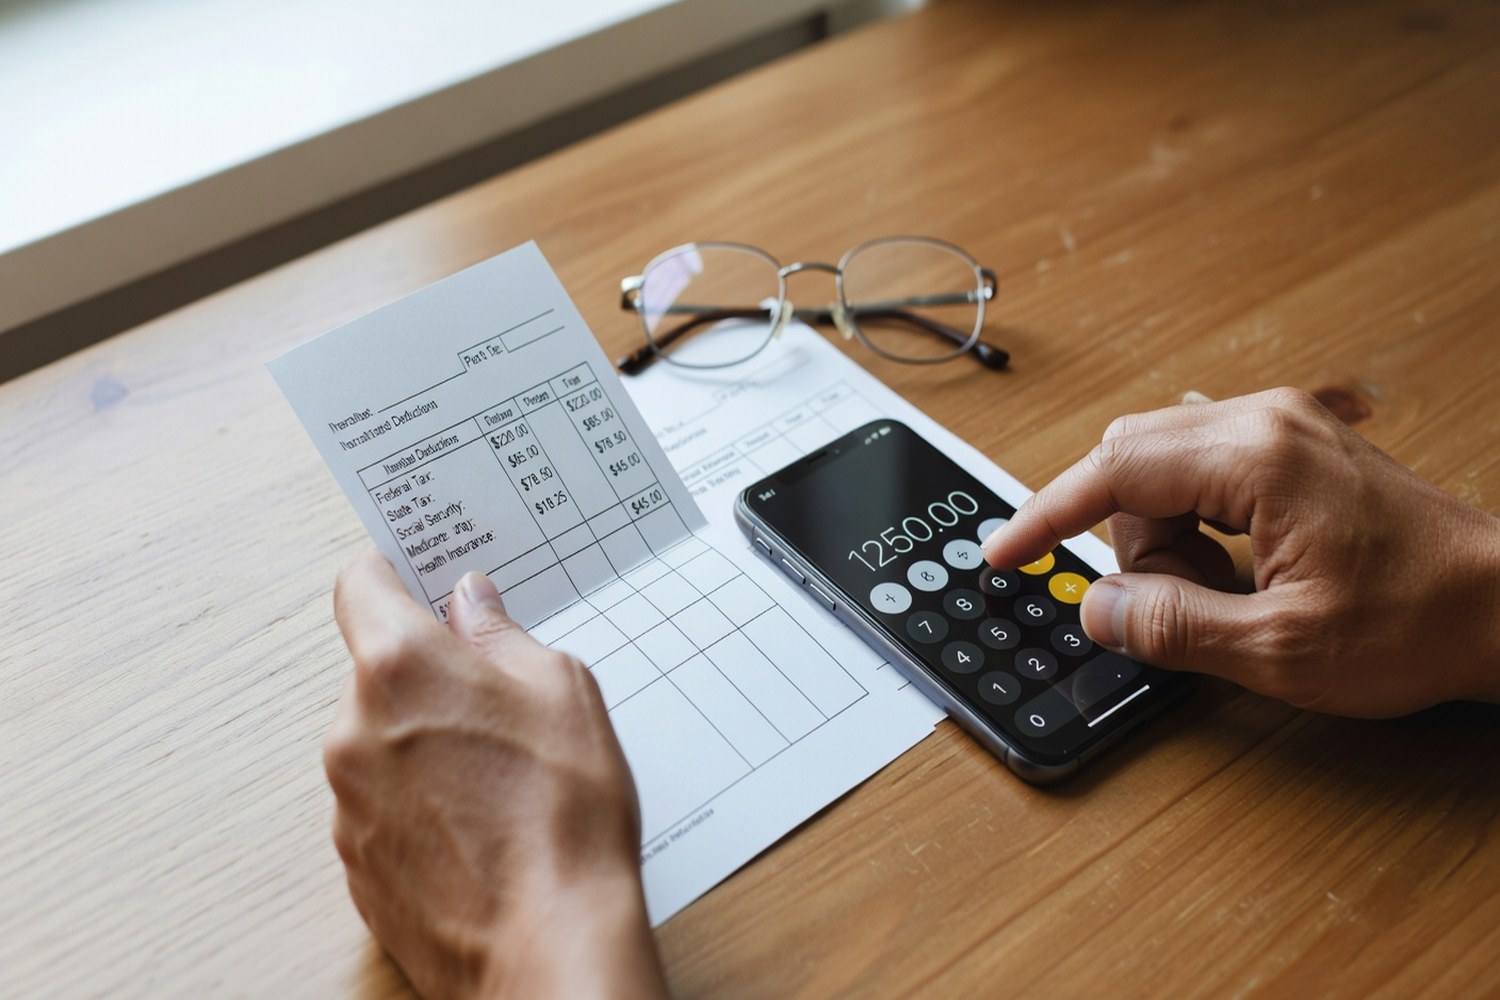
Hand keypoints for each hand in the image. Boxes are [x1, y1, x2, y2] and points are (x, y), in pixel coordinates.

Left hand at [326, 551, 666, 998]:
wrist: (546, 943)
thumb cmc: (562, 816)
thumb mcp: (562, 690)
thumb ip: (502, 634)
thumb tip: (471, 605)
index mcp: (399, 667)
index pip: (360, 584)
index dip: (392, 573)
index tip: (418, 574)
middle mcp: (353, 729)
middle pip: (377, 671)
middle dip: (430, 673)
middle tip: (500, 695)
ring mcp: (348, 803)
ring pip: (381, 742)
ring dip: (425, 742)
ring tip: (502, 775)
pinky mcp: (356, 863)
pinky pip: (384, 805)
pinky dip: (422, 802)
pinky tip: (482, 825)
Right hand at [981, 388, 1499, 716]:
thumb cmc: (1422, 622)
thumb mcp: (1283, 650)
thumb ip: (1174, 629)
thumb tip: (1099, 611)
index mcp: (1257, 456)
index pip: (1113, 469)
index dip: (1047, 516)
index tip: (1006, 552)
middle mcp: (1265, 420)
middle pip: (1132, 459)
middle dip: (1127, 540)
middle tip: (1164, 605)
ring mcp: (1285, 425)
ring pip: (1164, 465)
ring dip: (1167, 537)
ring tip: (1227, 595)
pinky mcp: (1296, 444)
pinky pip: (1203, 467)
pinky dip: (1194, 521)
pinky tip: (1234, 565)